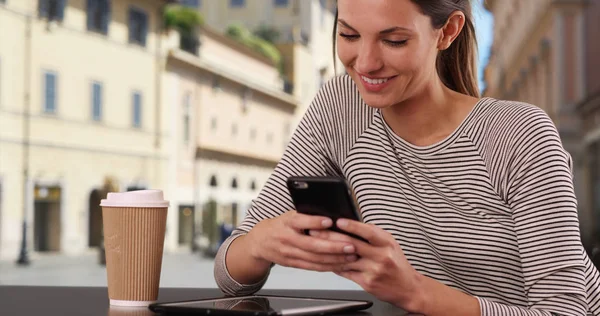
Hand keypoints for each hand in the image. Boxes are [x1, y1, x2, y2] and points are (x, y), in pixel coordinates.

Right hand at [245, 211, 358, 271]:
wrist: (260, 242)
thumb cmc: (280, 225)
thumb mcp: (289, 215)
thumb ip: (307, 215)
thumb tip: (331, 215)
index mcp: (287, 222)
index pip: (301, 221)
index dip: (315, 222)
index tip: (330, 221)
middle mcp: (288, 239)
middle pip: (312, 245)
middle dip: (334, 246)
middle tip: (351, 245)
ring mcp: (290, 253)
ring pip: (315, 259)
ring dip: (335, 259)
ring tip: (351, 256)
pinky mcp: (293, 263)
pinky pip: (313, 267)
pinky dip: (328, 266)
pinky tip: (341, 264)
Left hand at [310, 219, 424, 311]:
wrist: (408, 288)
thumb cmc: (397, 264)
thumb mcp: (390, 244)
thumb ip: (373, 234)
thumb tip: (353, 224)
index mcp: (386, 243)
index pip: (368, 231)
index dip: (352, 226)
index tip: (337, 220)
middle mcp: (381, 256)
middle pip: (352, 244)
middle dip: (330, 237)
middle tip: (316, 231)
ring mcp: (373, 270)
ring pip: (346, 259)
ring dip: (328, 252)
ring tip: (315, 246)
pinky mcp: (367, 282)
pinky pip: (346, 272)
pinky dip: (335, 265)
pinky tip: (325, 260)